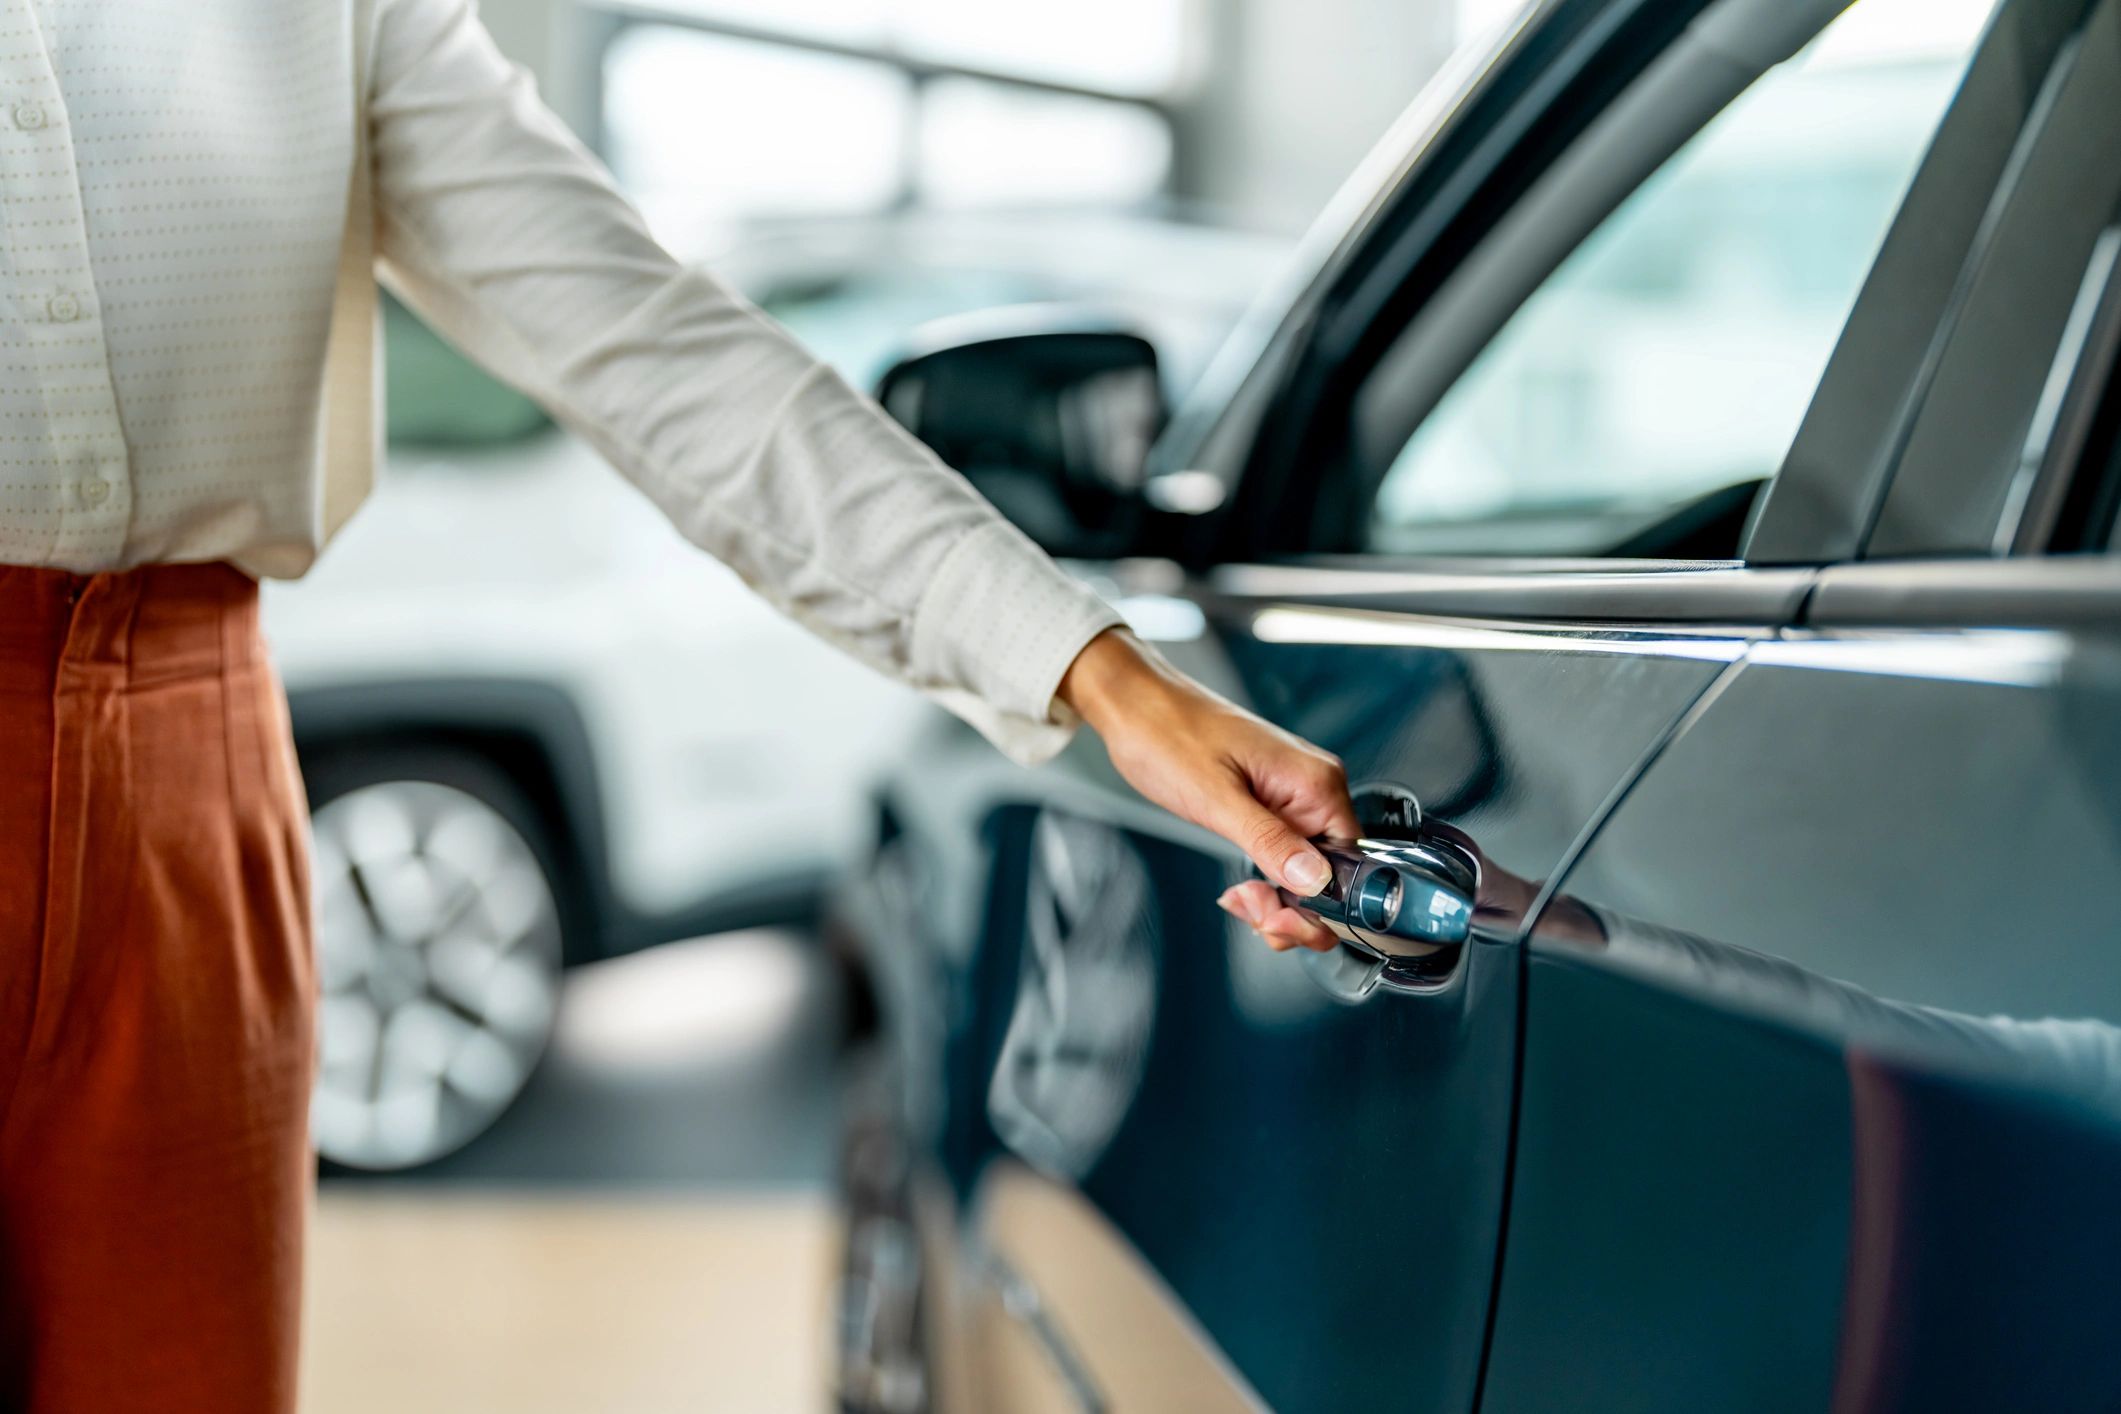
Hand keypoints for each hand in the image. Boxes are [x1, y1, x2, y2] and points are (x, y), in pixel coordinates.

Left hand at [1058, 628, 1351, 952]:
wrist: (1136, 706)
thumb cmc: (1168, 735)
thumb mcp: (1216, 800)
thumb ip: (1269, 841)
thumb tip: (1315, 881)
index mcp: (1316, 782)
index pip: (1352, 864)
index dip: (1320, 904)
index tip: (1278, 920)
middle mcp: (1314, 787)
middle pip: (1331, 875)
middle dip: (1294, 907)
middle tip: (1252, 912)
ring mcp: (1294, 796)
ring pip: (1307, 872)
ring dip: (1277, 899)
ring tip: (1239, 898)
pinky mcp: (1271, 804)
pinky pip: (1286, 856)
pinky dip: (1267, 880)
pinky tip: (1242, 889)